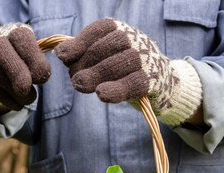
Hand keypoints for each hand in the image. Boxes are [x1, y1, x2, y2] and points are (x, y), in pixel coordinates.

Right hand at [0, 23, 50, 110]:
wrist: (1, 66)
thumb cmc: (25, 61)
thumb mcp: (37, 56)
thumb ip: (43, 61)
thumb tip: (45, 72)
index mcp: (15, 31)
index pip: (21, 37)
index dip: (32, 57)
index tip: (43, 76)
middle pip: (0, 49)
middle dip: (16, 71)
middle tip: (27, 89)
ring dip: (12, 90)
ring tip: (28, 99)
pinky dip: (5, 98)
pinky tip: (17, 104)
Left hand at [54, 18, 201, 125]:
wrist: (161, 84)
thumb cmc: (121, 71)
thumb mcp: (102, 59)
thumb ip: (83, 54)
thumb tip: (61, 52)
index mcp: (122, 31)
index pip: (100, 29)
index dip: (80, 42)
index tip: (63, 57)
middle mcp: (136, 40)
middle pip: (108, 46)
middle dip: (86, 61)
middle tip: (73, 78)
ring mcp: (147, 60)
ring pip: (120, 63)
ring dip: (96, 74)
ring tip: (79, 85)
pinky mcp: (153, 81)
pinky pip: (133, 84)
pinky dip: (116, 89)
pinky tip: (101, 93)